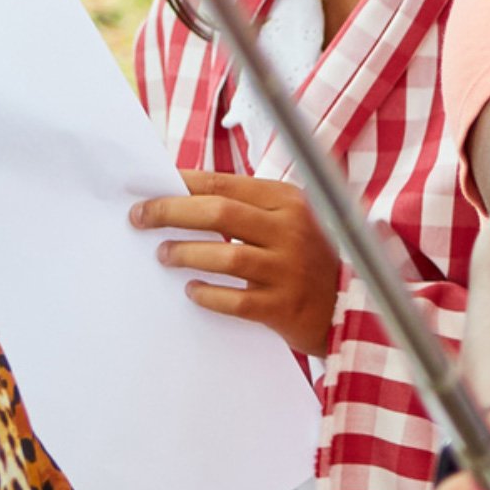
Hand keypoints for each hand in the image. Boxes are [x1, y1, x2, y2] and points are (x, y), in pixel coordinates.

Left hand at [135, 172, 339, 357]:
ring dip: (185, 253)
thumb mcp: (290, 219)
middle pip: (218, 213)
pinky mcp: (283, 306)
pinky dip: (207, 294)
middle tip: (140, 218)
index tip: (150, 189)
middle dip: (170, 212)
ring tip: (163, 255)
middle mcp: (290, 230)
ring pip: (224, 256)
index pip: (223, 183)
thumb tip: (184, 195)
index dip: (181, 184)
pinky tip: (192, 290)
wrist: (349, 306)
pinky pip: (234, 300)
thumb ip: (248, 207)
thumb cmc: (308, 257)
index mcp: (288, 200)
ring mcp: (288, 270)